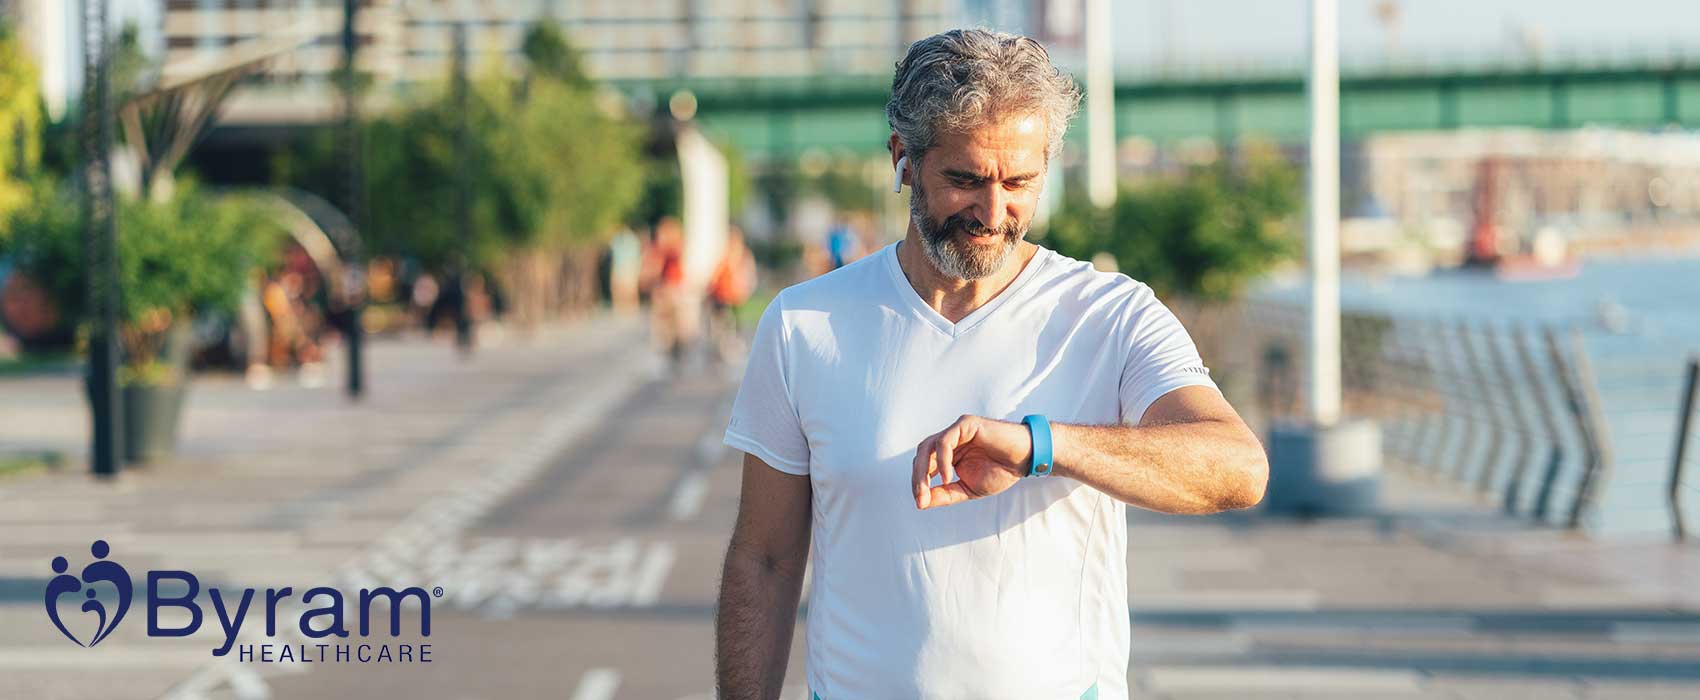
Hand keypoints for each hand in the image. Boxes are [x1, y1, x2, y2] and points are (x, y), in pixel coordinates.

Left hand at [911, 414, 1032, 509]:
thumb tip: (921, 502)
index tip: (920, 503)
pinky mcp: (966, 424)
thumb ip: (945, 494)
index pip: (924, 466)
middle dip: (918, 478)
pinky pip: (945, 441)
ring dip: (924, 469)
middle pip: (922, 455)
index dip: (918, 484)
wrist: (1025, 460)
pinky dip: (943, 460)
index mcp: (949, 454)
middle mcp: (950, 440)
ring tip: (927, 489)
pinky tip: (948, 477)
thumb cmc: (1001, 471)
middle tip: (920, 498)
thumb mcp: (968, 489)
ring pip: (928, 446)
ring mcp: (956, 431)